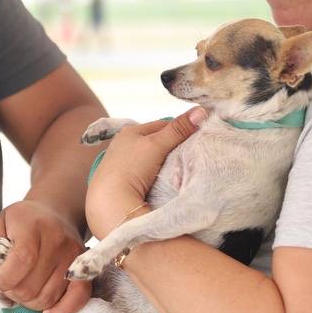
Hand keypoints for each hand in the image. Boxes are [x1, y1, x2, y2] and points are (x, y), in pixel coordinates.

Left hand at [0, 199, 90, 312]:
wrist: (54, 213)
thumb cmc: (22, 221)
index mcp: (33, 226)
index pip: (22, 260)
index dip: (5, 280)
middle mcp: (57, 240)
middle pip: (32, 286)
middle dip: (13, 294)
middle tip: (8, 287)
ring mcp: (73, 256)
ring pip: (48, 297)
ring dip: (30, 303)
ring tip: (23, 291)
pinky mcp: (83, 269)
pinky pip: (77, 298)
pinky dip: (62, 310)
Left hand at [85, 107, 204, 239]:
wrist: (110, 201)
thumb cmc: (131, 168)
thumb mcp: (156, 145)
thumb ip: (178, 129)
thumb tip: (201, 110)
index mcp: (129, 131)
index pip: (162, 125)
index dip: (180, 129)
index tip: (197, 136)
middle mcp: (123, 144)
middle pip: (156, 141)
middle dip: (171, 146)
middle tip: (190, 154)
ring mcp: (121, 162)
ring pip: (151, 157)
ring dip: (163, 161)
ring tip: (178, 169)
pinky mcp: (122, 180)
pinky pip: (144, 171)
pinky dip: (154, 173)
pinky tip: (161, 180)